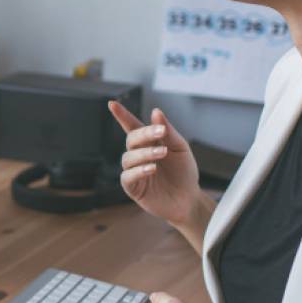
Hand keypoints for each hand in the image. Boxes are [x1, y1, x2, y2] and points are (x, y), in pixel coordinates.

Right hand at [107, 101, 200, 226]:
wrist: (189, 199)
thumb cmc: (184, 172)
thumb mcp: (180, 148)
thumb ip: (167, 131)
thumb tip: (155, 112)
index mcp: (148, 142)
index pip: (132, 126)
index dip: (121, 115)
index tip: (112, 103)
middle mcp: (138, 155)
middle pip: (131, 139)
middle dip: (144, 134)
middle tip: (160, 133)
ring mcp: (134, 171)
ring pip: (128, 158)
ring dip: (144, 153)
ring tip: (162, 153)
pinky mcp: (133, 188)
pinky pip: (127, 177)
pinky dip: (138, 171)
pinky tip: (151, 169)